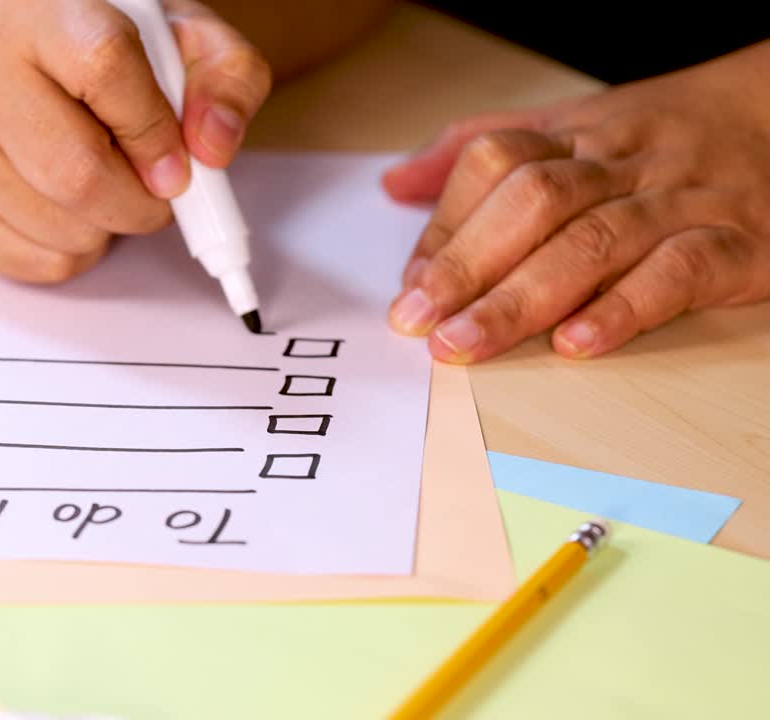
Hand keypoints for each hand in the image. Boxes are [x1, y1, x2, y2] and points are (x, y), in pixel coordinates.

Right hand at [0, 0, 271, 282]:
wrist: (41, 59)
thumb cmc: (114, 53)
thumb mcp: (187, 43)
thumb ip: (227, 81)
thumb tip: (211, 148)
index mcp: (44, 14)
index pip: (105, 70)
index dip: (155, 132)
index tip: (179, 163)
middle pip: (76, 173)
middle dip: (140, 203)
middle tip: (157, 191)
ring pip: (61, 228)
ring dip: (111, 229)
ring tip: (108, 186)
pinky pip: (36, 263)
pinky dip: (76, 253)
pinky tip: (72, 209)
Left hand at [381, 42, 769, 362]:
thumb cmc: (662, 139)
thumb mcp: (573, 127)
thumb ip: (483, 151)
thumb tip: (395, 181)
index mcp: (579, 135)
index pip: (497, 162)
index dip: (447, 223)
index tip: (410, 283)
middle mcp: (625, 163)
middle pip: (536, 201)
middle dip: (468, 264)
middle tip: (420, 321)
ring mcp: (683, 201)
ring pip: (595, 242)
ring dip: (520, 299)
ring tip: (466, 344)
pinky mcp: (741, 245)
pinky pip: (680, 271)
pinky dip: (625, 308)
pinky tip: (576, 343)